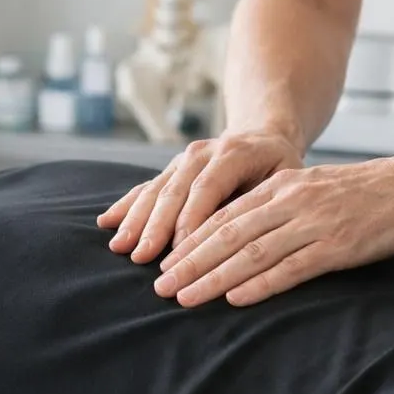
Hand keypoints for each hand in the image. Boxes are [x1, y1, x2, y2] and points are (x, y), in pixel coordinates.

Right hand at [98, 130, 304, 263]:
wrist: (263, 135)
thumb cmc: (280, 166)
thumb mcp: (286, 177)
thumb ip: (264, 201)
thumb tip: (243, 237)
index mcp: (233, 153)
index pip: (207, 189)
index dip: (189, 220)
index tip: (176, 251)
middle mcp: (201, 153)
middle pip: (174, 191)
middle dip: (155, 226)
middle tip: (141, 257)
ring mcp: (182, 160)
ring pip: (155, 190)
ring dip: (135, 220)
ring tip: (120, 247)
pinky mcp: (171, 170)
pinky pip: (145, 187)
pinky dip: (126, 206)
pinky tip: (106, 223)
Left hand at [152, 149, 393, 307]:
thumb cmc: (376, 192)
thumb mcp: (321, 190)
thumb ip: (286, 207)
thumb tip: (251, 234)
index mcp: (284, 187)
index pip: (225, 215)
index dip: (190, 241)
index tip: (164, 264)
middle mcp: (292, 201)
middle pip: (227, 234)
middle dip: (189, 261)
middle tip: (158, 287)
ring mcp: (315, 222)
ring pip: (250, 252)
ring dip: (212, 277)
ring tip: (182, 297)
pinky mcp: (340, 244)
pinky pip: (291, 267)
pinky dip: (260, 284)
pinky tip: (235, 299)